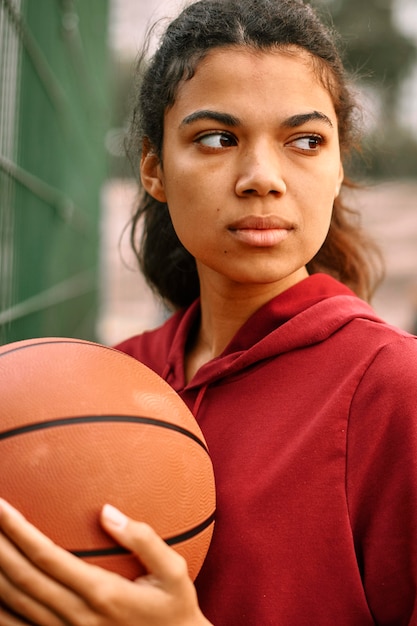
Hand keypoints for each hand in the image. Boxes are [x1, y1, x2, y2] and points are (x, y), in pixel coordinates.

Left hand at [0, 499, 211, 625]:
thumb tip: (107, 511)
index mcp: (102, 592)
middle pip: (22, 578)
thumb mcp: (174, 572)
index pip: (46, 556)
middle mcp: (76, 616)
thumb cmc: (174, 609)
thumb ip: (144, 539)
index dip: (18, 530)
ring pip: (14, 603)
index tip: (2, 504)